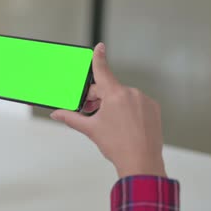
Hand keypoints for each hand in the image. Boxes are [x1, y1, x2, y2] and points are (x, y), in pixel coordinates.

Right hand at [50, 43, 166, 178]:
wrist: (141, 163)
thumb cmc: (118, 146)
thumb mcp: (91, 129)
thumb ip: (71, 118)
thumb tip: (57, 114)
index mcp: (115, 95)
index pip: (103, 70)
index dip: (99, 57)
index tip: (99, 47)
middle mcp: (132, 94)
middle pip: (109, 89)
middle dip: (98, 98)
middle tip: (90, 112)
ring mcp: (144, 101)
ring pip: (123, 97)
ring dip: (113, 105)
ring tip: (108, 123)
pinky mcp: (153, 109)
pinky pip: (137, 104)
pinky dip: (128, 110)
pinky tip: (123, 124)